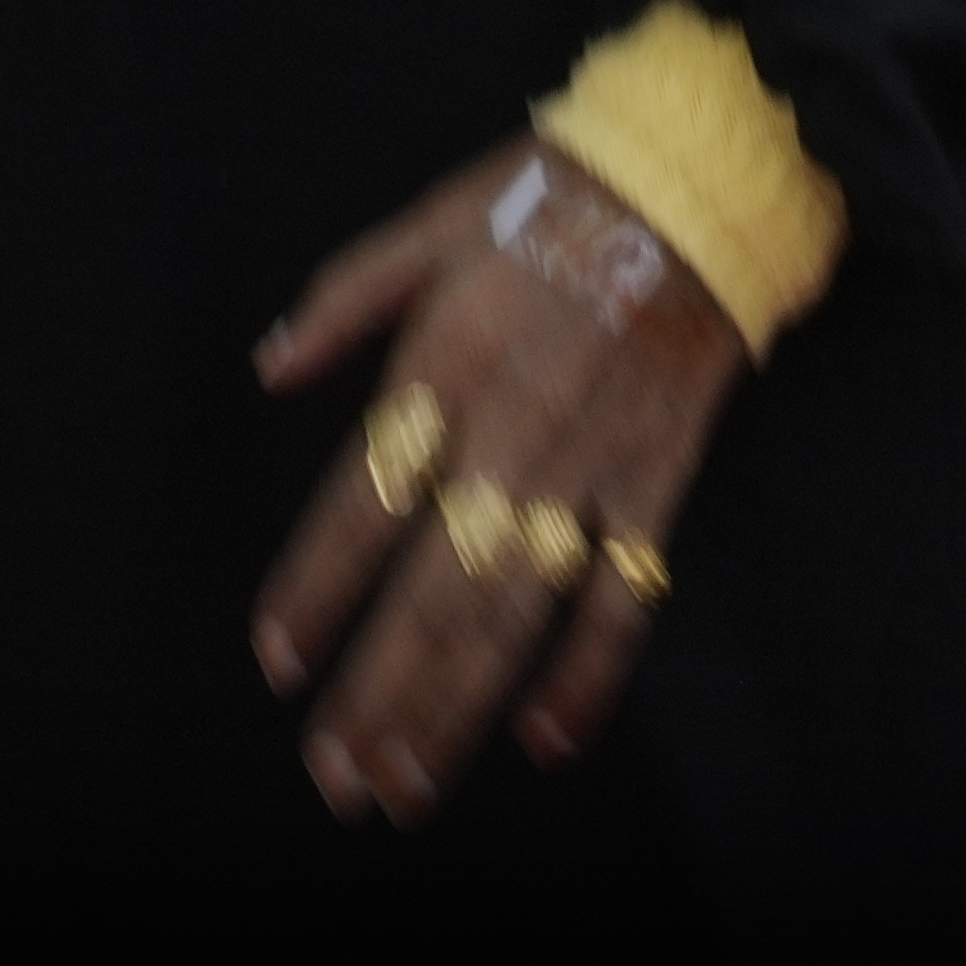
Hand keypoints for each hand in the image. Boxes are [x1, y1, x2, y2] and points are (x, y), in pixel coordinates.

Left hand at [245, 143, 744, 817]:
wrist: (697, 180)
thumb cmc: (548, 197)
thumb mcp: (430, 224)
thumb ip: (345, 299)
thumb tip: (268, 369)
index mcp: (444, 363)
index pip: (364, 500)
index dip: (316, 587)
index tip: (276, 662)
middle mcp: (512, 431)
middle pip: (434, 587)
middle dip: (380, 691)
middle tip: (337, 781)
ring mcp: (590, 467)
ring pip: (515, 612)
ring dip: (458, 706)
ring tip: (407, 784)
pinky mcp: (656, 483)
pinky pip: (624, 598)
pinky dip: (588, 674)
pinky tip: (546, 741)